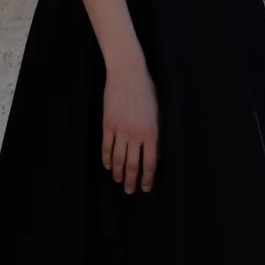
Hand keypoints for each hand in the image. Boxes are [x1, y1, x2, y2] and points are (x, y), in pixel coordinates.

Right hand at [102, 58, 158, 194]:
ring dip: (118, 173)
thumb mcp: (158, 112)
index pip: (149, 163)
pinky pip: (106, 146)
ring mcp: (120, 130)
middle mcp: (135, 134)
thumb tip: (156, 157)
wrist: (127, 73)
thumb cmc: (146, 90)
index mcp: (151, 132)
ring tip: (118, 180)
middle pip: (132, 165)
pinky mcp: (107, 124)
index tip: (145, 187)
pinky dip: (106, 159)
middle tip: (130, 191)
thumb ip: (157, 136)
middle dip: (131, 181)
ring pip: (117, 159)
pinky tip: (107, 165)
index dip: (147, 178)